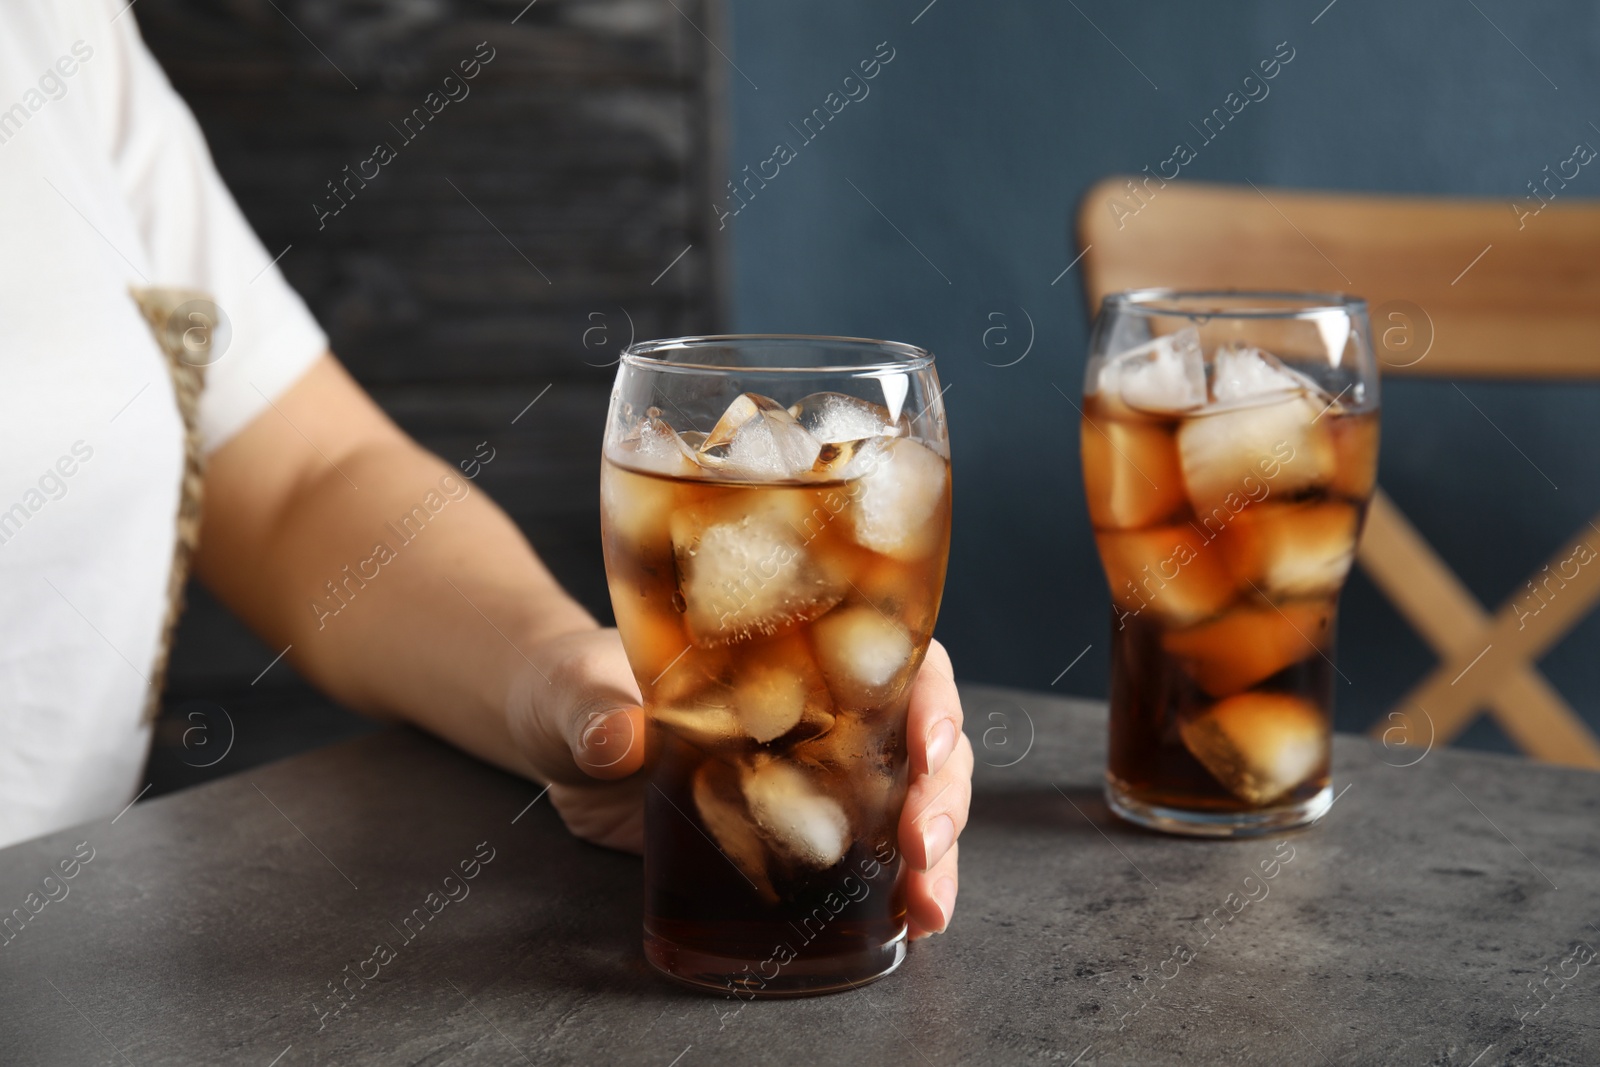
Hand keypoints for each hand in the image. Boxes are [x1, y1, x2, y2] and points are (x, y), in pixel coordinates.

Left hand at [507, 629, 970, 938]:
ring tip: (927, 907)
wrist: (561, 737)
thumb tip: (618, 739)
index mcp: (793, 651)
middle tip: (923, 844)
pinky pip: (867, 858)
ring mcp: (817, 775)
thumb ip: (596, 711)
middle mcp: (824, 709)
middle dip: (942, 793)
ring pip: (911, 803)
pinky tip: (912, 925)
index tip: (927, 744)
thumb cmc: (575, 687)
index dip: (930, 696)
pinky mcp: (794, 835)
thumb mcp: (577, 690)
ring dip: (937, 854)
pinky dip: (899, 890)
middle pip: (922, 741)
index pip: (895, 657)